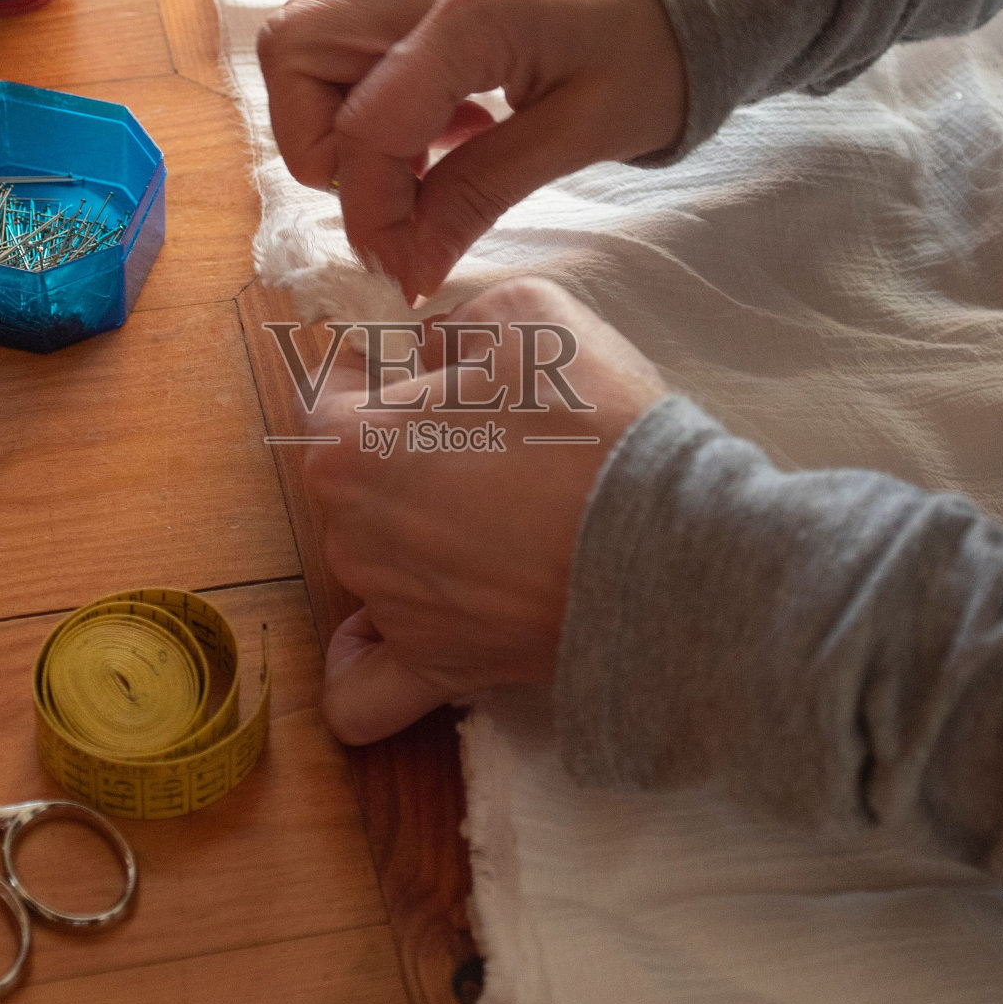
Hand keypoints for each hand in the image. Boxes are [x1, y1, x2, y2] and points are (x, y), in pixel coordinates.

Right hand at [258, 0, 685, 300]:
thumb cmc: (658, 50)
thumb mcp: (581, 136)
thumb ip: (479, 196)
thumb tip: (406, 270)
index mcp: (481, 7)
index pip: (368, 121)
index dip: (370, 208)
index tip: (400, 262)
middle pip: (294, 50)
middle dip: (320, 145)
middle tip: (393, 190)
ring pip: (303, 33)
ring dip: (333, 114)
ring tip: (421, 155)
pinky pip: (343, 25)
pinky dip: (361, 87)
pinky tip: (439, 121)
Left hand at [302, 277, 667, 744]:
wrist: (672, 541)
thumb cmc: (594, 421)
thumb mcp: (525, 312)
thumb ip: (452, 324)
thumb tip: (431, 352)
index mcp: (350, 444)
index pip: (330, 391)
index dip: (383, 368)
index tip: (435, 370)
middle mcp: (350, 532)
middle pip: (351, 478)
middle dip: (401, 451)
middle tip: (487, 441)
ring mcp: (391, 607)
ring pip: (368, 561)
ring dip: (409, 536)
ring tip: (496, 521)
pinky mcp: (437, 669)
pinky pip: (363, 691)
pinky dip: (366, 664)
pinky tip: (392, 633)